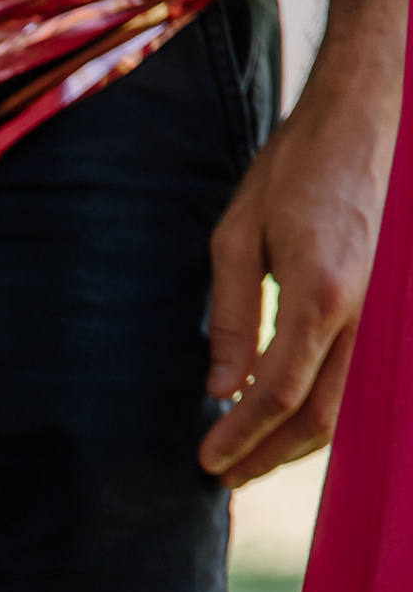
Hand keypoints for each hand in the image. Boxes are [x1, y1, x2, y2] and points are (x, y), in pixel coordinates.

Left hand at [200, 0, 408, 485]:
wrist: (366, 115)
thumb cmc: (295, 168)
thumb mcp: (236, 237)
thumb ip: (230, 319)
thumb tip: (220, 392)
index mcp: (321, 293)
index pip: (277, 393)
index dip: (240, 437)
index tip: (205, 461)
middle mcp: (363, 308)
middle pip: (318, 413)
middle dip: (268, 454)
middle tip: (222, 476)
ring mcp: (384, 307)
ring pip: (346, 402)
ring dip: (296, 441)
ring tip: (249, 457)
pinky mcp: (386, 302)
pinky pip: (358, 374)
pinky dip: (322, 407)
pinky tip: (286, 419)